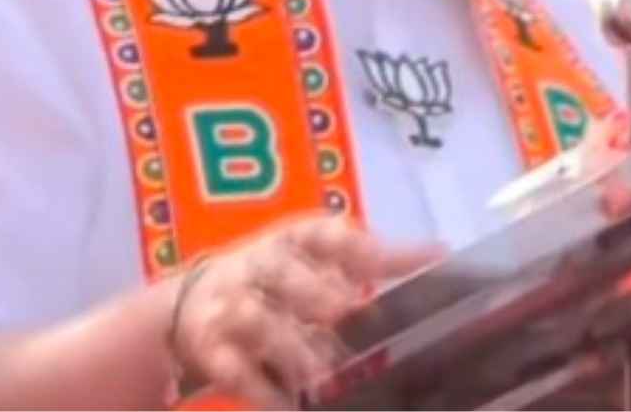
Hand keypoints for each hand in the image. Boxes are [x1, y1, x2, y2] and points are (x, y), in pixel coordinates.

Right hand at [167, 215, 439, 406]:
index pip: (321, 236)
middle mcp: (256, 267)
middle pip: (280, 271)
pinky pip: (233, 369)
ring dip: (289, 346)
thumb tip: (440, 254)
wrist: (190, 304)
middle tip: (344, 311)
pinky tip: (287, 407)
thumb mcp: (314, 261)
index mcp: (290, 241)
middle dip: (310, 290)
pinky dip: (260, 390)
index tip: (383, 261)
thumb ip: (369, 261)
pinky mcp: (210, 349)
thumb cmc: (275, 280)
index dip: (354, 246)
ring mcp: (228, 307)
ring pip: (255, 319)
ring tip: (322, 375)